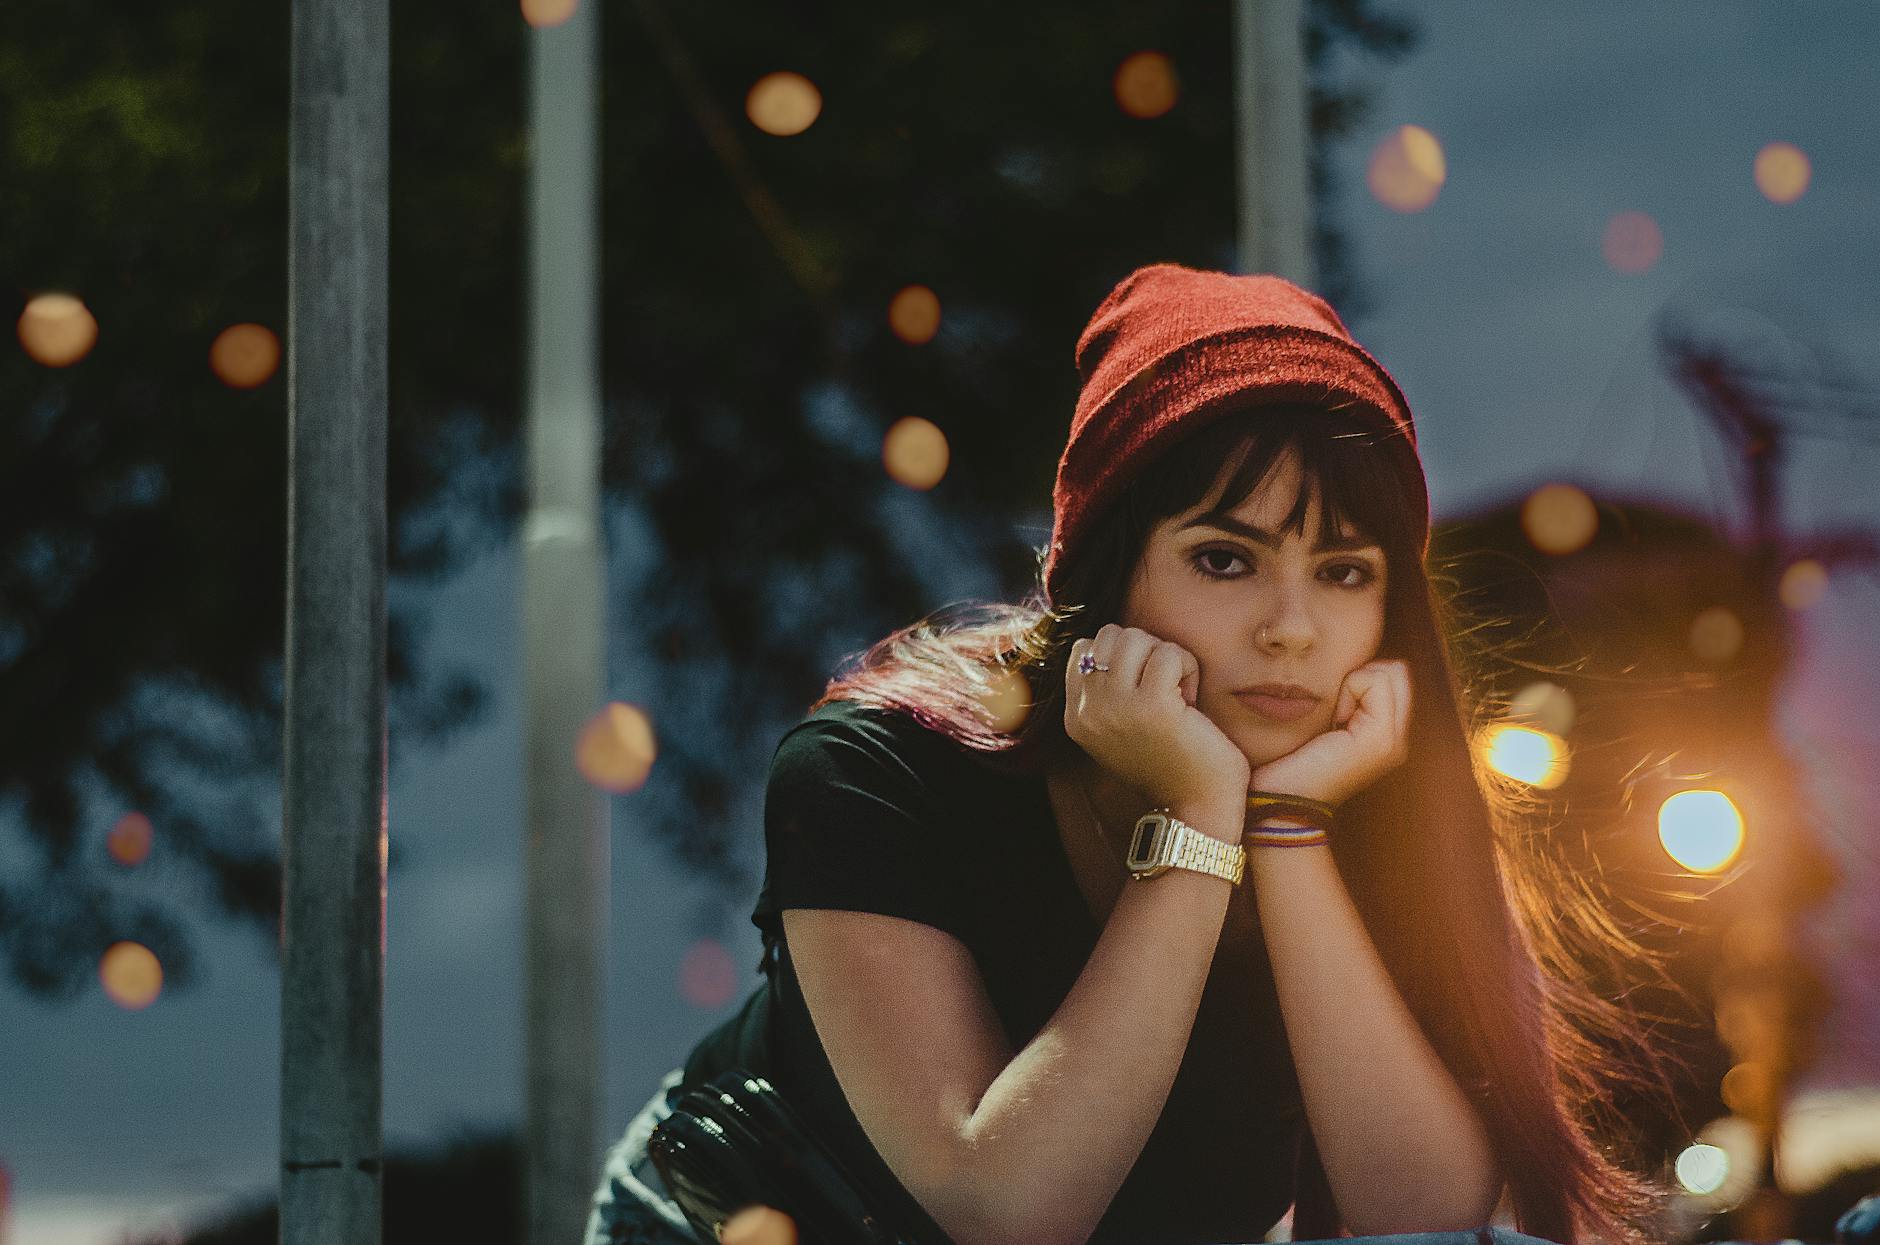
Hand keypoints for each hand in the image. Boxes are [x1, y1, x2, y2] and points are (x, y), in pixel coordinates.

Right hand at [1064, 625, 1251, 812]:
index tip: (1142, 691)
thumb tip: (1112, 641)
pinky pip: (1170, 653)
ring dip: (1167, 658)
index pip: (1084, 648)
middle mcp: (1088, 711)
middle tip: (1164, 690)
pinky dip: (1188, 669)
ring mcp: (1117, 707)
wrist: (1195, 808)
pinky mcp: (1153, 706)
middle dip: (1145, 652)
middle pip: (1112, 636)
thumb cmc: (1169, 762)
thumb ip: (1106, 691)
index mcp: (1076, 716)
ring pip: (1138, 638)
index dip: (1123, 656)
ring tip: (1177, 694)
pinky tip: (1191, 702)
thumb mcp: (1119, 726)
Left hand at [1250, 659, 1410, 807]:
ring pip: (1388, 672)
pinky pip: (1375, 682)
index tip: (1331, 713)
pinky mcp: (1382, 739)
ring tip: (1332, 720)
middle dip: (1359, 678)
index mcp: (1383, 734)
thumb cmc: (1286, 762)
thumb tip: (1351, 666)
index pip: (1391, 674)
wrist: (1280, 804)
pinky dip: (1349, 689)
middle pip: (1395, 671)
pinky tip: (1332, 722)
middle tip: (1332, 714)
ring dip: (1352, 684)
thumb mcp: (1319, 722)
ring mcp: (1394, 741)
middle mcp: (1397, 739)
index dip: (1357, 678)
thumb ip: (1343, 697)